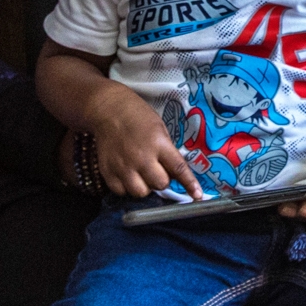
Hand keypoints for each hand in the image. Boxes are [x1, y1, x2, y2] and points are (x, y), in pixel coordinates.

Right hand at [83, 83, 204, 202]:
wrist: (109, 110)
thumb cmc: (138, 117)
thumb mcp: (160, 128)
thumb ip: (167, 152)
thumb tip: (175, 175)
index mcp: (158, 144)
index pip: (178, 168)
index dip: (189, 184)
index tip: (197, 195)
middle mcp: (141, 158)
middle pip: (160, 184)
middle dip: (162, 180)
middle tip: (157, 169)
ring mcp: (123, 167)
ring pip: (141, 193)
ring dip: (145, 186)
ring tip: (141, 174)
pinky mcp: (108, 173)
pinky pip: (122, 192)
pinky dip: (126, 187)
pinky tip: (127, 175)